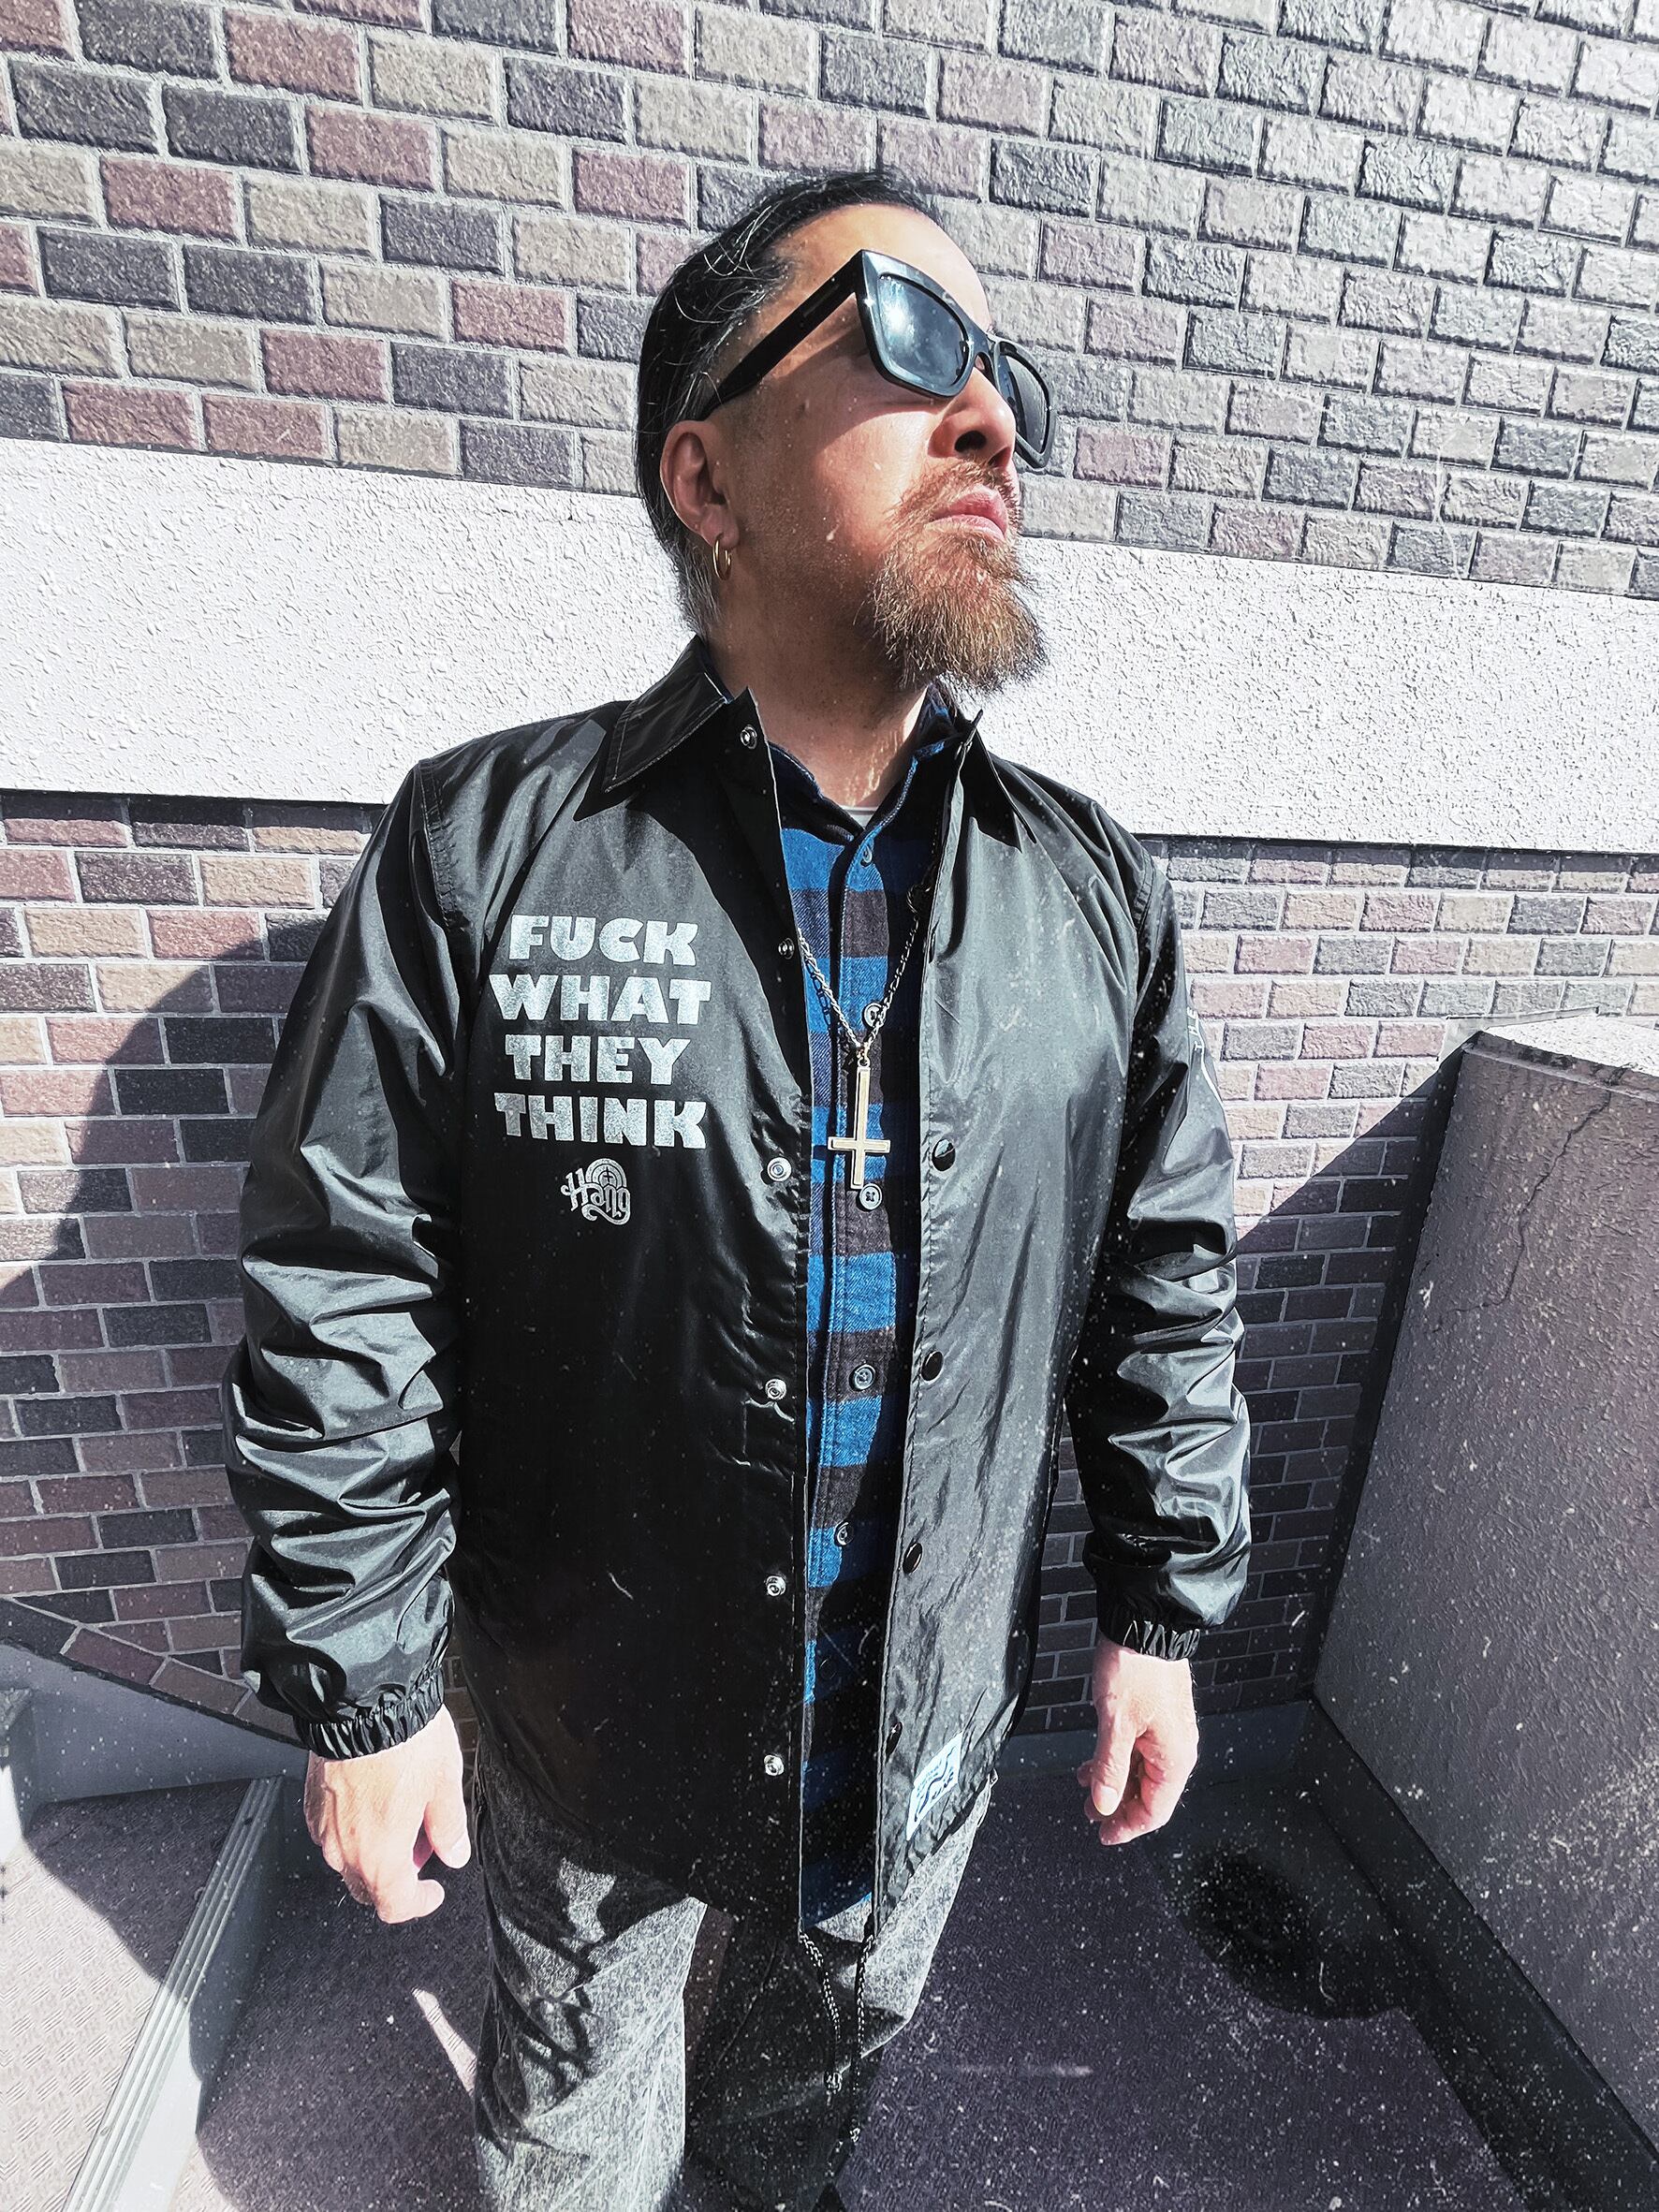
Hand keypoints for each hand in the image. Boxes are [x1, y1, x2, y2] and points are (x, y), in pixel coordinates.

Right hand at [304, 1703, 471, 1921]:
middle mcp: (345, 1850)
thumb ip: (449, 1828)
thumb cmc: (405, 1741)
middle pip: (367, 1888)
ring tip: (401, 1817)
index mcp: (380, 1856)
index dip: (418, 1904)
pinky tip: (373, 1803)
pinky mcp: (311, 1803)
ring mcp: (324, 1828)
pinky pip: (332, 1833)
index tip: (432, 1892)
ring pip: (348, 1860)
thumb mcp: (444, 1785)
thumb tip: (454, 1854)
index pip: (395, 1905)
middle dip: (397, 1878)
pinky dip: (354, 1830)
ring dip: (374, 1852)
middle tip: (422, 1847)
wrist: (361, 1702)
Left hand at [1074, 1634, 1198, 1846]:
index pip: (1154, 1811)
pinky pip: (1138, 1750)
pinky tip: (1093, 1761)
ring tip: (1085, 1786)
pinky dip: (1116, 1759)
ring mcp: (1167, 1732)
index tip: (1102, 1834)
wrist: (1143, 1624)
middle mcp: (1176, 1749)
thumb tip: (1104, 1805)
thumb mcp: (1115, 1723)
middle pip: (1149, 1794)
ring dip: (1113, 1782)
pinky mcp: (1156, 1717)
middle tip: (1088, 1812)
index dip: (1127, 1827)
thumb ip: (1109, 1768)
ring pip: (1140, 1772)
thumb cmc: (1135, 1669)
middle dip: (1117, 1805)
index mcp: (1174, 1758)